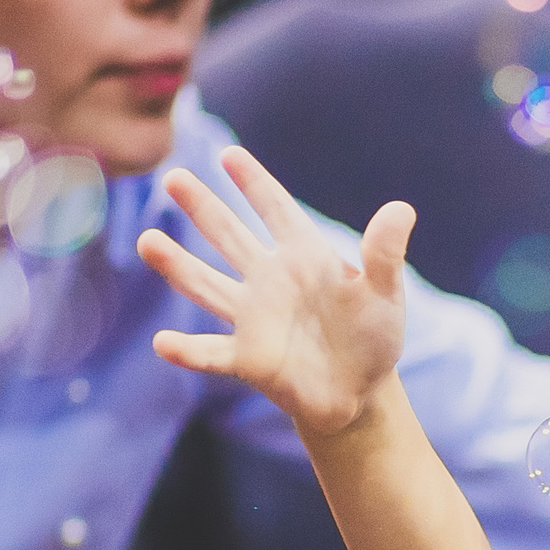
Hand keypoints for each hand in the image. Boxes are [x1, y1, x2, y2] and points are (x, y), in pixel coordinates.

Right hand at [136, 145, 417, 440]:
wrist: (359, 394)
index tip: (229, 155)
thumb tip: (402, 209)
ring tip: (147, 241)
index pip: (276, 210)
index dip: (254, 183)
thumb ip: (385, 254)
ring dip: (177, 266)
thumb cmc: (373, 338)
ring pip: (206, 285)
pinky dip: (188, 350)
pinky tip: (164, 343)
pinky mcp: (248, 359)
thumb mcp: (385, 294)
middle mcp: (270, 281)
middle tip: (173, 178)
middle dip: (203, 209)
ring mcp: (254, 318)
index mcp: (304, 257)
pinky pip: (211, 352)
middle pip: (229, 237)